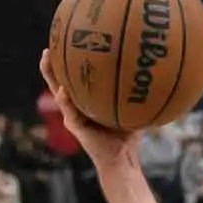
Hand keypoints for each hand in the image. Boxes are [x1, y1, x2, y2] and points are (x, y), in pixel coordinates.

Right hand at [38, 48, 139, 168]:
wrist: (121, 159)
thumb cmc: (128, 136)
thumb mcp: (133, 110)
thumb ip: (137, 95)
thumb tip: (154, 75)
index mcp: (86, 102)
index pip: (75, 79)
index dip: (69, 63)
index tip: (66, 43)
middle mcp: (76, 107)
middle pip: (59, 81)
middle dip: (53, 64)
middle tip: (49, 46)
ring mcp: (73, 116)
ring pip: (57, 92)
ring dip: (51, 75)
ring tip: (47, 58)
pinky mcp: (75, 127)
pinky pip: (69, 111)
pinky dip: (66, 100)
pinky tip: (63, 90)